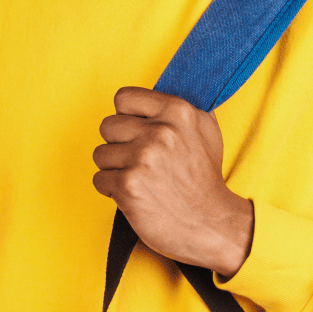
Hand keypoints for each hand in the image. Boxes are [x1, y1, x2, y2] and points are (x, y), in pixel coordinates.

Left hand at [92, 87, 253, 277]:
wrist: (212, 224)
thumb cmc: (206, 179)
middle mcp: (160, 131)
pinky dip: (112, 189)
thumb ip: (184, 106)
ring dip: (114, 168)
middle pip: (107, 126)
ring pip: (100, 153)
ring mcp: (142, 159)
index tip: (135, 131)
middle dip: (118, 144)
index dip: (127, 116)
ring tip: (137, 178)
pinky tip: (133, 194)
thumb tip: (163, 87)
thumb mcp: (207, 130)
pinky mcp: (128, 186)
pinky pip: (99, 178)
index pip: (124, 98)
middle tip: (137, 159)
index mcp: (177, 111)